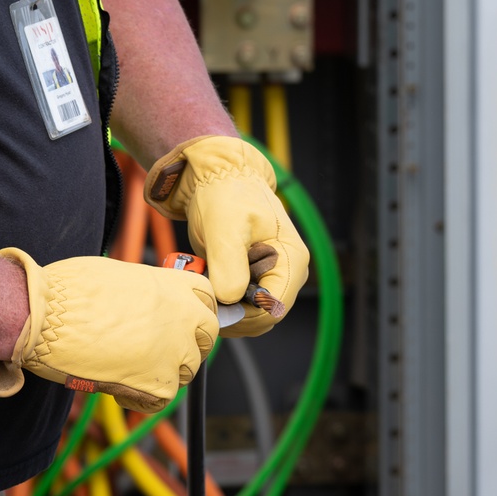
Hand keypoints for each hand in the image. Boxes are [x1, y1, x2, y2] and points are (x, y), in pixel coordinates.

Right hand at [0, 249, 217, 410]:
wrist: (43, 317)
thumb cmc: (68, 290)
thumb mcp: (117, 275)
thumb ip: (146, 290)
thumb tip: (147, 303)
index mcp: (171, 284)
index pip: (209, 298)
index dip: (194, 310)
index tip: (181, 319)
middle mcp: (180, 316)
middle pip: (205, 336)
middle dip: (185, 343)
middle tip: (156, 348)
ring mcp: (171, 351)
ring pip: (185, 370)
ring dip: (163, 371)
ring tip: (129, 366)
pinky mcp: (156, 384)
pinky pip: (163, 399)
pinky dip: (143, 397)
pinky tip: (120, 387)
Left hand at [144, 135, 308, 337]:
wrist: (218, 178)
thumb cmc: (226, 194)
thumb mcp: (225, 227)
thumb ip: (230, 265)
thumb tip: (230, 300)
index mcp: (292, 259)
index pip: (274, 309)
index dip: (243, 315)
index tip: (214, 304)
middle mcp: (288, 272)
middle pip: (263, 317)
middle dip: (233, 313)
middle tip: (204, 294)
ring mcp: (272, 276)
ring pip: (252, 315)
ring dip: (226, 308)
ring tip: (205, 283)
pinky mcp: (255, 278)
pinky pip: (242, 305)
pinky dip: (223, 301)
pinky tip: (208, 282)